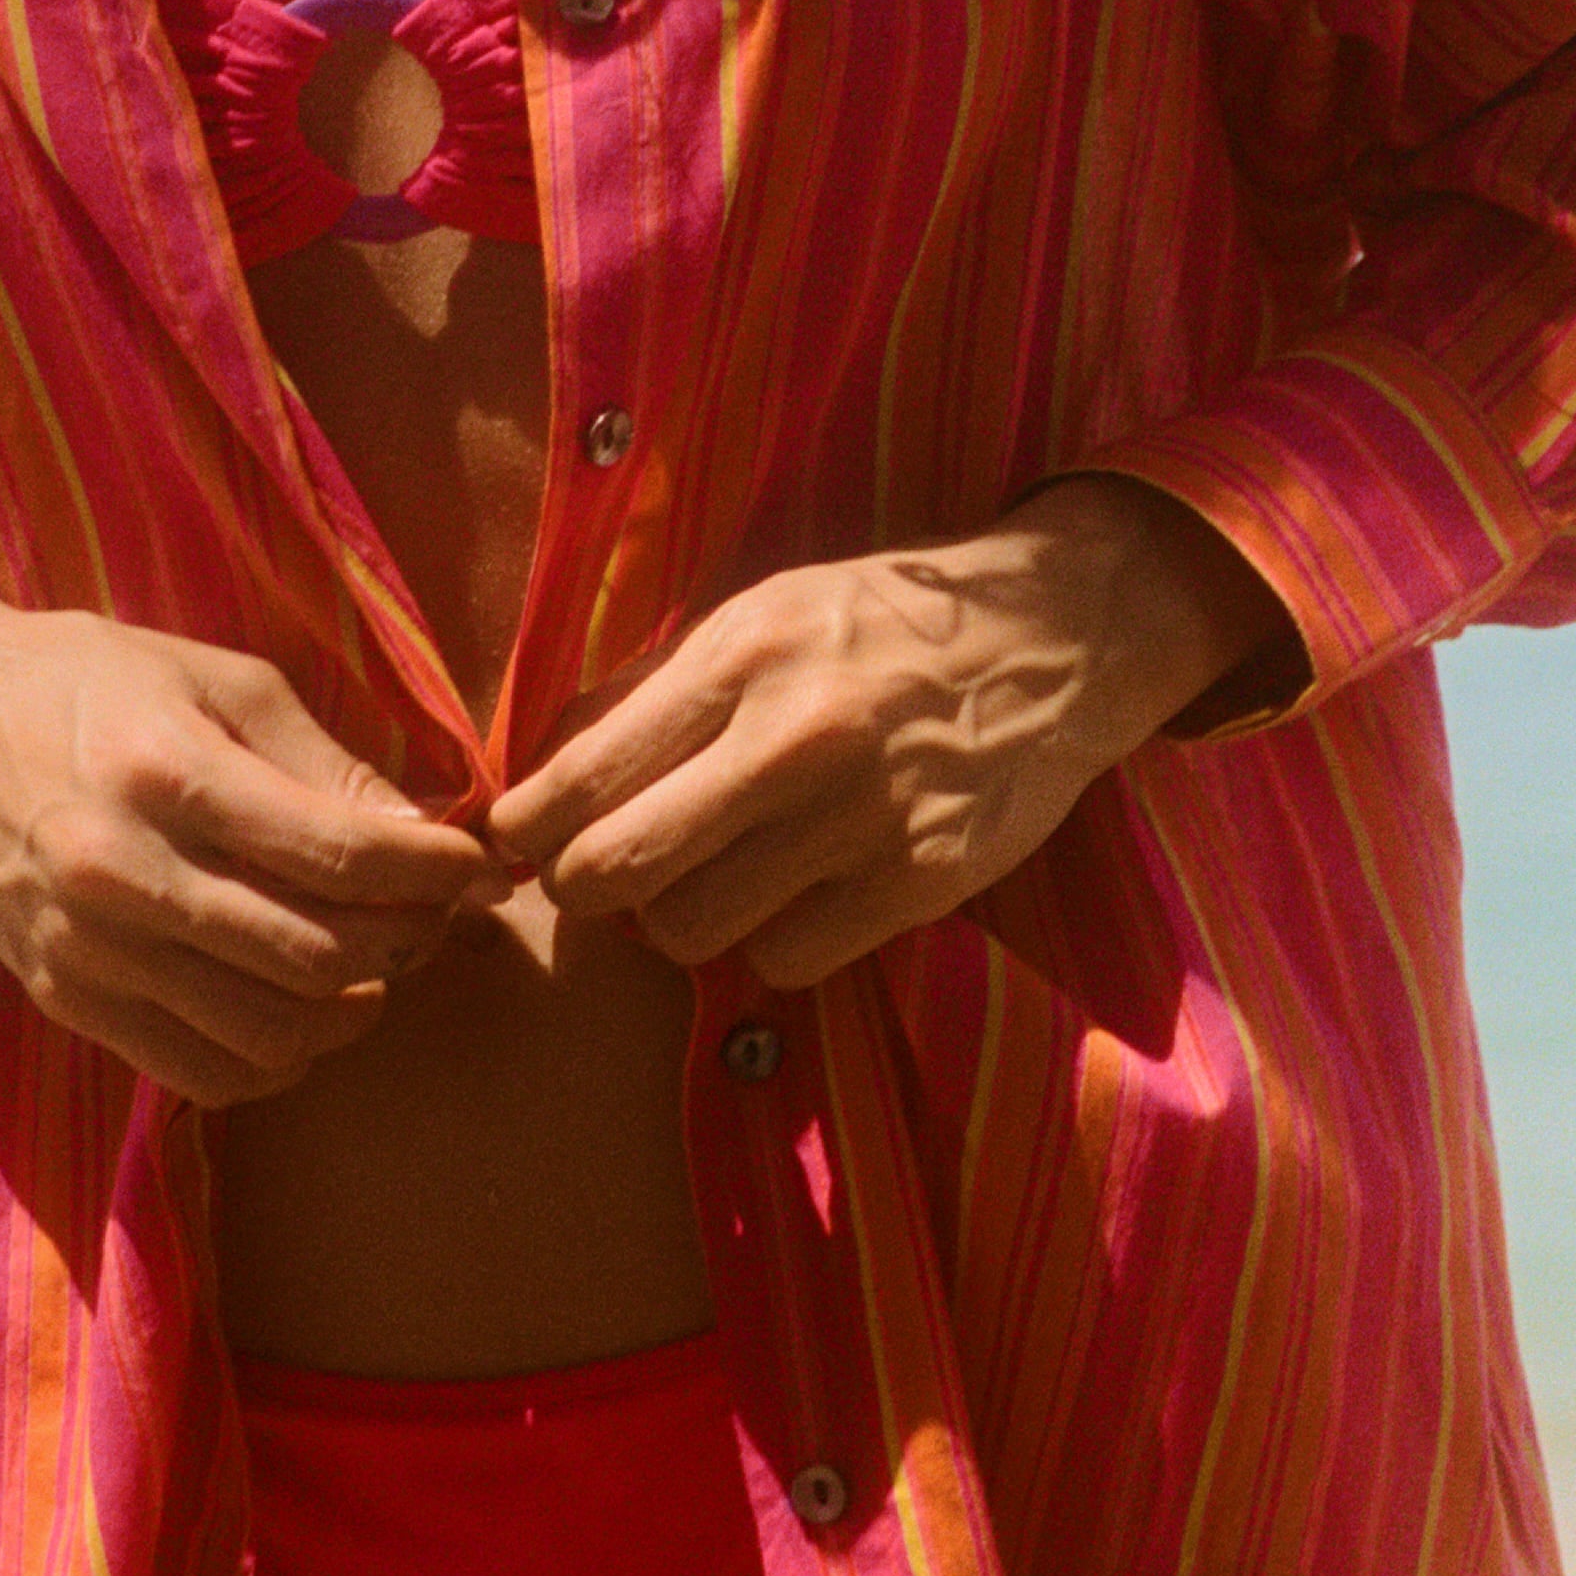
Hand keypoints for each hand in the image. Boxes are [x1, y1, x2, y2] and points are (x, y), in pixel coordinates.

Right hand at [0, 507, 495, 1100]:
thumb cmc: (79, 681)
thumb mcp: (209, 676)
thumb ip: (318, 758)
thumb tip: (421, 831)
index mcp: (166, 773)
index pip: (338, 851)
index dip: (431, 870)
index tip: (475, 865)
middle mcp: (123, 873)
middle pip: (317, 952)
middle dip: (408, 941)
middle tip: (436, 915)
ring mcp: (91, 950)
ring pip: (272, 1031)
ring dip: (355, 1010)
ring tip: (379, 965)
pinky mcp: (68, 999)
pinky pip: (204, 1072)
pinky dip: (279, 1059)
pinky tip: (305, 1009)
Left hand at [483, 477, 1295, 992]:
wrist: (1054, 638)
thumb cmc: (880, 625)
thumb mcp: (760, 614)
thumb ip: (652, 689)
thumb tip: (540, 770)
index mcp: (739, 657)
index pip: (580, 777)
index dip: (525, 827)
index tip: (521, 837)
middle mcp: (794, 738)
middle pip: (616, 872)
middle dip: (581, 888)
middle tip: (595, 876)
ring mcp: (861, 819)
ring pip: (691, 931)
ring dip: (679, 918)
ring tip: (708, 874)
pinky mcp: (918, 882)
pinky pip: (785, 961)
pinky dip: (770, 942)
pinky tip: (791, 893)